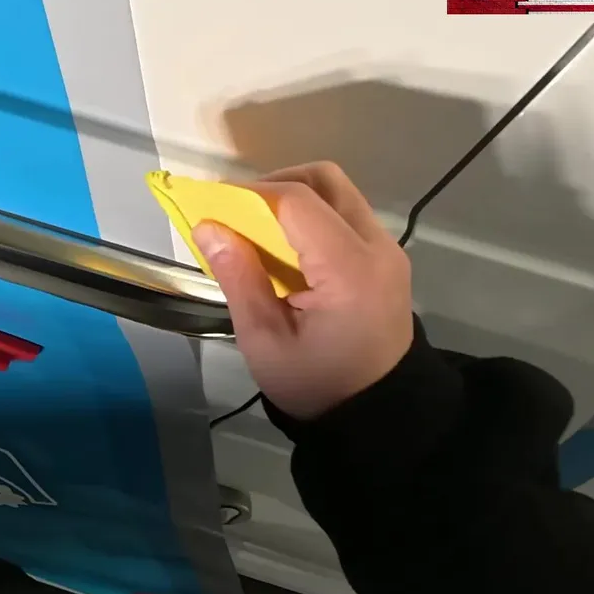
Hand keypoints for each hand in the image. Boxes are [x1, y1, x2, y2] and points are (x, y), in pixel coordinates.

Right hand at [191, 162, 413, 418]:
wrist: (377, 414)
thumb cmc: (315, 383)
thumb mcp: (264, 340)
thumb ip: (238, 278)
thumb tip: (207, 226)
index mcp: (348, 270)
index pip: (297, 202)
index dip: (250, 194)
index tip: (211, 205)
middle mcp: (377, 247)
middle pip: (325, 180)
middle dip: (274, 184)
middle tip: (236, 212)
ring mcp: (386, 249)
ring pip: (337, 192)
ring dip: (293, 198)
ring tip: (256, 229)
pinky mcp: (385, 257)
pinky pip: (345, 214)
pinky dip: (310, 215)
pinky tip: (282, 246)